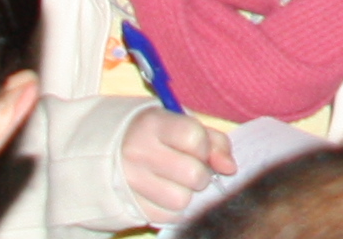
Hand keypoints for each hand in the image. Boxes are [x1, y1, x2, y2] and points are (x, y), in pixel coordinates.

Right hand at [119, 110, 235, 219]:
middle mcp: (137, 153)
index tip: (198, 147)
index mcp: (151, 124)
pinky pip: (168, 217)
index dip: (205, 146)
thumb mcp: (184, 125)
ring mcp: (130, 182)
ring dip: (187, 193)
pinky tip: (166, 193)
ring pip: (181, 200)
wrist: (113, 151)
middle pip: (192, 174)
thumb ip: (214, 141)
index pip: (193, 137)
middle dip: (201, 173)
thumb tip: (230, 168)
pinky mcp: (129, 206)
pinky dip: (173, 208)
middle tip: (191, 167)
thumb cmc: (160, 136)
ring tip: (178, 182)